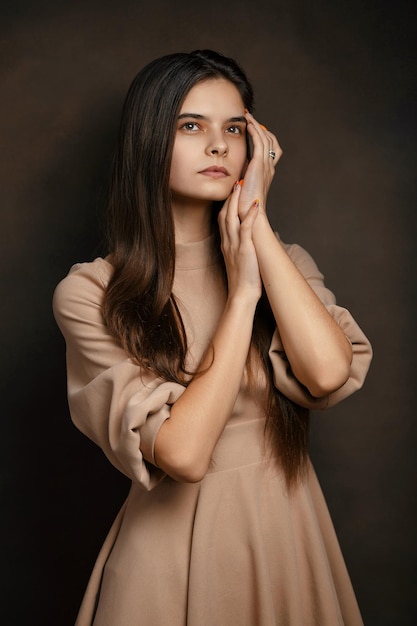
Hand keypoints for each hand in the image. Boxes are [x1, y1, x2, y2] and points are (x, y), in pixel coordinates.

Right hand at [218, 182, 261, 301]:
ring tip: (241, 184)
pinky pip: (245, 229)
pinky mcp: (244, 250)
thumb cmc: (242, 281)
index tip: (232, 191)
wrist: (241, 295)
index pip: (223, 219)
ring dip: (236, 200)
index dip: (227, 204)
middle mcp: (227, 242)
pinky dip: (250, 215)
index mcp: (226, 244)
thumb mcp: (238, 261)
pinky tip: (255, 204)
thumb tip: (245, 242)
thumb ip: (239, 249)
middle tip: (235, 180)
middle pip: (224, 214)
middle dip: (229, 196)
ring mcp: (234, 245)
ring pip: (231, 217)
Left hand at [237, 111, 281, 219]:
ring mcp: (265, 166)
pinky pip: (259, 142)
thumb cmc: (242, 206)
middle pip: (270, 140)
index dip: (262, 137)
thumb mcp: (242, 188)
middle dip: (261, 128)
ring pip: (265, 138)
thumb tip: (233, 173)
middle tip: (250, 118)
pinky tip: (247, 124)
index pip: (269, 149)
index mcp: (265, 173)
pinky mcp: (259, 165)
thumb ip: (240, 178)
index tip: (252, 129)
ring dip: (256, 125)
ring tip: (247, 115)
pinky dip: (254, 131)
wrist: (247, 214)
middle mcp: (268, 167)